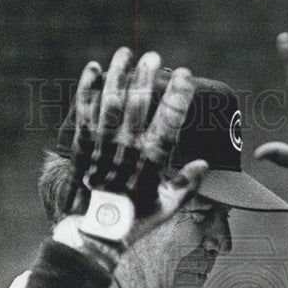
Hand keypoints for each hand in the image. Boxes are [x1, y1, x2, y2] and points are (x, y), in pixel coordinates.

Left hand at [57, 49, 206, 260]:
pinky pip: (85, 112)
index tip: (184, 75)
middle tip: (153, 56)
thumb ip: (188, 184)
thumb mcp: (167, 207)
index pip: (168, 123)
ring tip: (126, 53)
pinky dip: (88, 89)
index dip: (177, 97)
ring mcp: (103, 148)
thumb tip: (204, 163)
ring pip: (111, 103)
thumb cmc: (135, 221)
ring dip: (118, 75)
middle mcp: (127, 153)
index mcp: (151, 165)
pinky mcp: (83, 147)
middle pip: (138, 106)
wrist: (94, 234)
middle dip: (147, 76)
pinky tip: (94, 70)